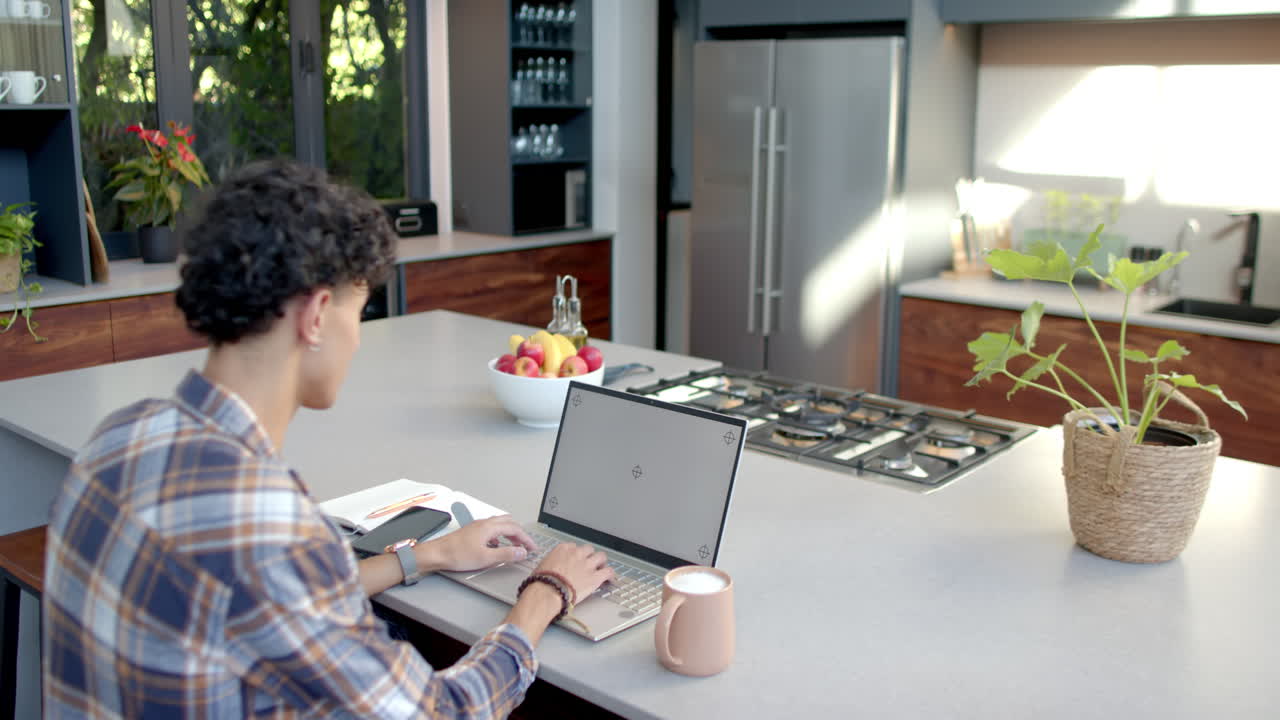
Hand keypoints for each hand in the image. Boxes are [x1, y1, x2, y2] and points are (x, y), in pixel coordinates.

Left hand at [417, 515, 534, 572]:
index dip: (526, 538)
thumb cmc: (456, 554)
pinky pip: (491, 529)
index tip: (532, 547)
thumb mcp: (485, 558)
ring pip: (499, 524)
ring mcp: (477, 526)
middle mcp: (484, 523)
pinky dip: (499, 535)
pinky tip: (496, 546)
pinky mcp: (471, 532)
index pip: (515, 529)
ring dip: (510, 533)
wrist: (437, 554)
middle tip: (526, 545)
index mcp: (489, 527)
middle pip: (508, 523)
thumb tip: (521, 552)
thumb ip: (506, 554)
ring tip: (514, 545)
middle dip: (520, 533)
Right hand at [532, 543, 614, 603]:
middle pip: (588, 549)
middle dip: (589, 556)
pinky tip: (609, 579)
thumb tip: (550, 568)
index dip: (575, 554)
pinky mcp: (595, 577)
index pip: (573, 547)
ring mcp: (587, 564)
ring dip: (601, 562)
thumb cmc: (542, 582)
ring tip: (601, 568)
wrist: (548, 591)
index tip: (575, 560)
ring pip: (601, 556)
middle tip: (588, 563)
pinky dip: (610, 575)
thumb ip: (551, 563)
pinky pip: (608, 571)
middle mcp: (577, 553)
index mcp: (563, 549)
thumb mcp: (542, 566)